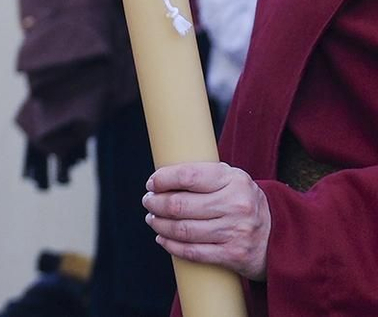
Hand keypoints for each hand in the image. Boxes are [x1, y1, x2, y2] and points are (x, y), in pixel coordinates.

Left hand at [145, 162, 270, 280]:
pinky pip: (192, 252)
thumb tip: (159, 179)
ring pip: (182, 229)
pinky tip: (163, 239)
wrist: (281, 234)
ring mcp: (236, 231)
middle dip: (155, 203)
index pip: (187, 175)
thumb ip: (202, 175)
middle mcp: (237, 205)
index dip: (162, 180)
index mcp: (233, 180)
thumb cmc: (242, 202)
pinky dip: (171, 245)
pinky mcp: (234, 255)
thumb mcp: (231, 180)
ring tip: (153, 219)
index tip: (152, 184)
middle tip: (148, 202)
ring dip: (159, 225)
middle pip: (179, 205)